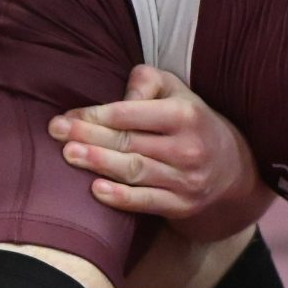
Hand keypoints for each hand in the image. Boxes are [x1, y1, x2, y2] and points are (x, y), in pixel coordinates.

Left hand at [49, 65, 256, 223]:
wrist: (232, 169)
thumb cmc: (190, 121)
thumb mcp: (177, 91)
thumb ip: (148, 82)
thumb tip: (122, 94)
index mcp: (185, 115)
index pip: (131, 113)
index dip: (96, 114)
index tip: (67, 116)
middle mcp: (188, 148)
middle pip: (128, 142)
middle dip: (88, 136)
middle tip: (55, 131)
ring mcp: (186, 180)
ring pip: (134, 171)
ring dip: (98, 163)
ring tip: (69, 155)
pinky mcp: (181, 206)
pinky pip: (146, 203)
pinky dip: (120, 198)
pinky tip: (95, 190)